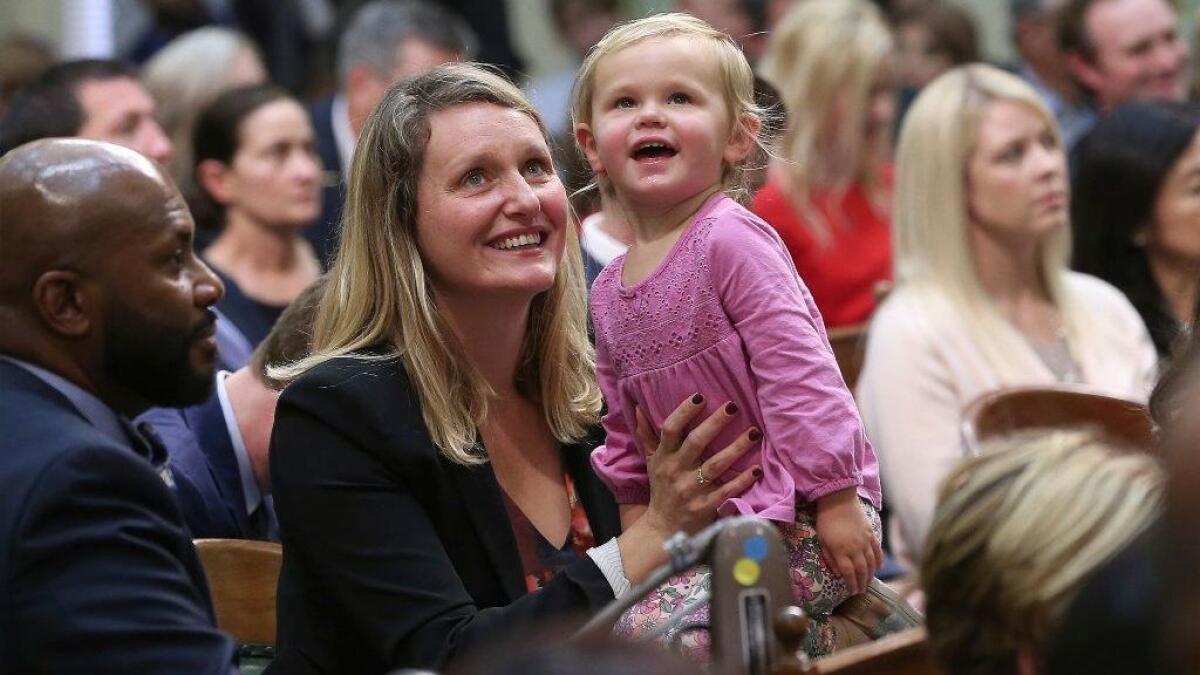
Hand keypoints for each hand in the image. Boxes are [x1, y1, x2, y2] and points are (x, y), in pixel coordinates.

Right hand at [638, 395, 760, 538]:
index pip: (669, 430)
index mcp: (663, 457)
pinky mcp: (704, 506)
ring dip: (736, 448)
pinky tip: (757, 469)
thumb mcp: (651, 462)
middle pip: (695, 443)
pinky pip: (726, 491)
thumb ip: (647, 435)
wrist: (663, 529)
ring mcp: (690, 490)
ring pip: (715, 465)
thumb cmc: (661, 489)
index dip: (683, 412)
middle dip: (714, 423)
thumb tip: (638, 407)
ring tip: (754, 432)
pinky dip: (742, 481)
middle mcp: (675, 471)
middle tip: (733, 406)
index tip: (700, 396)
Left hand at [815, 487, 881, 594]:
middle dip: (862, 583)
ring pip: (871, 563)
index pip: (848, 573)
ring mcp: (865, 541)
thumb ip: (829, 557)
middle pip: (861, 571)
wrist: (838, 500)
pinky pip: (878, 550)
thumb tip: (837, 572)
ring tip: (869, 582)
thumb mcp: (822, 540)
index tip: (852, 591)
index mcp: (841, 551)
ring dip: (871, 575)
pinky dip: (880, 560)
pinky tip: (879, 567)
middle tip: (861, 591)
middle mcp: (855, 549)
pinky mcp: (871, 534)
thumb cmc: (826, 520)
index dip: (851, 584)